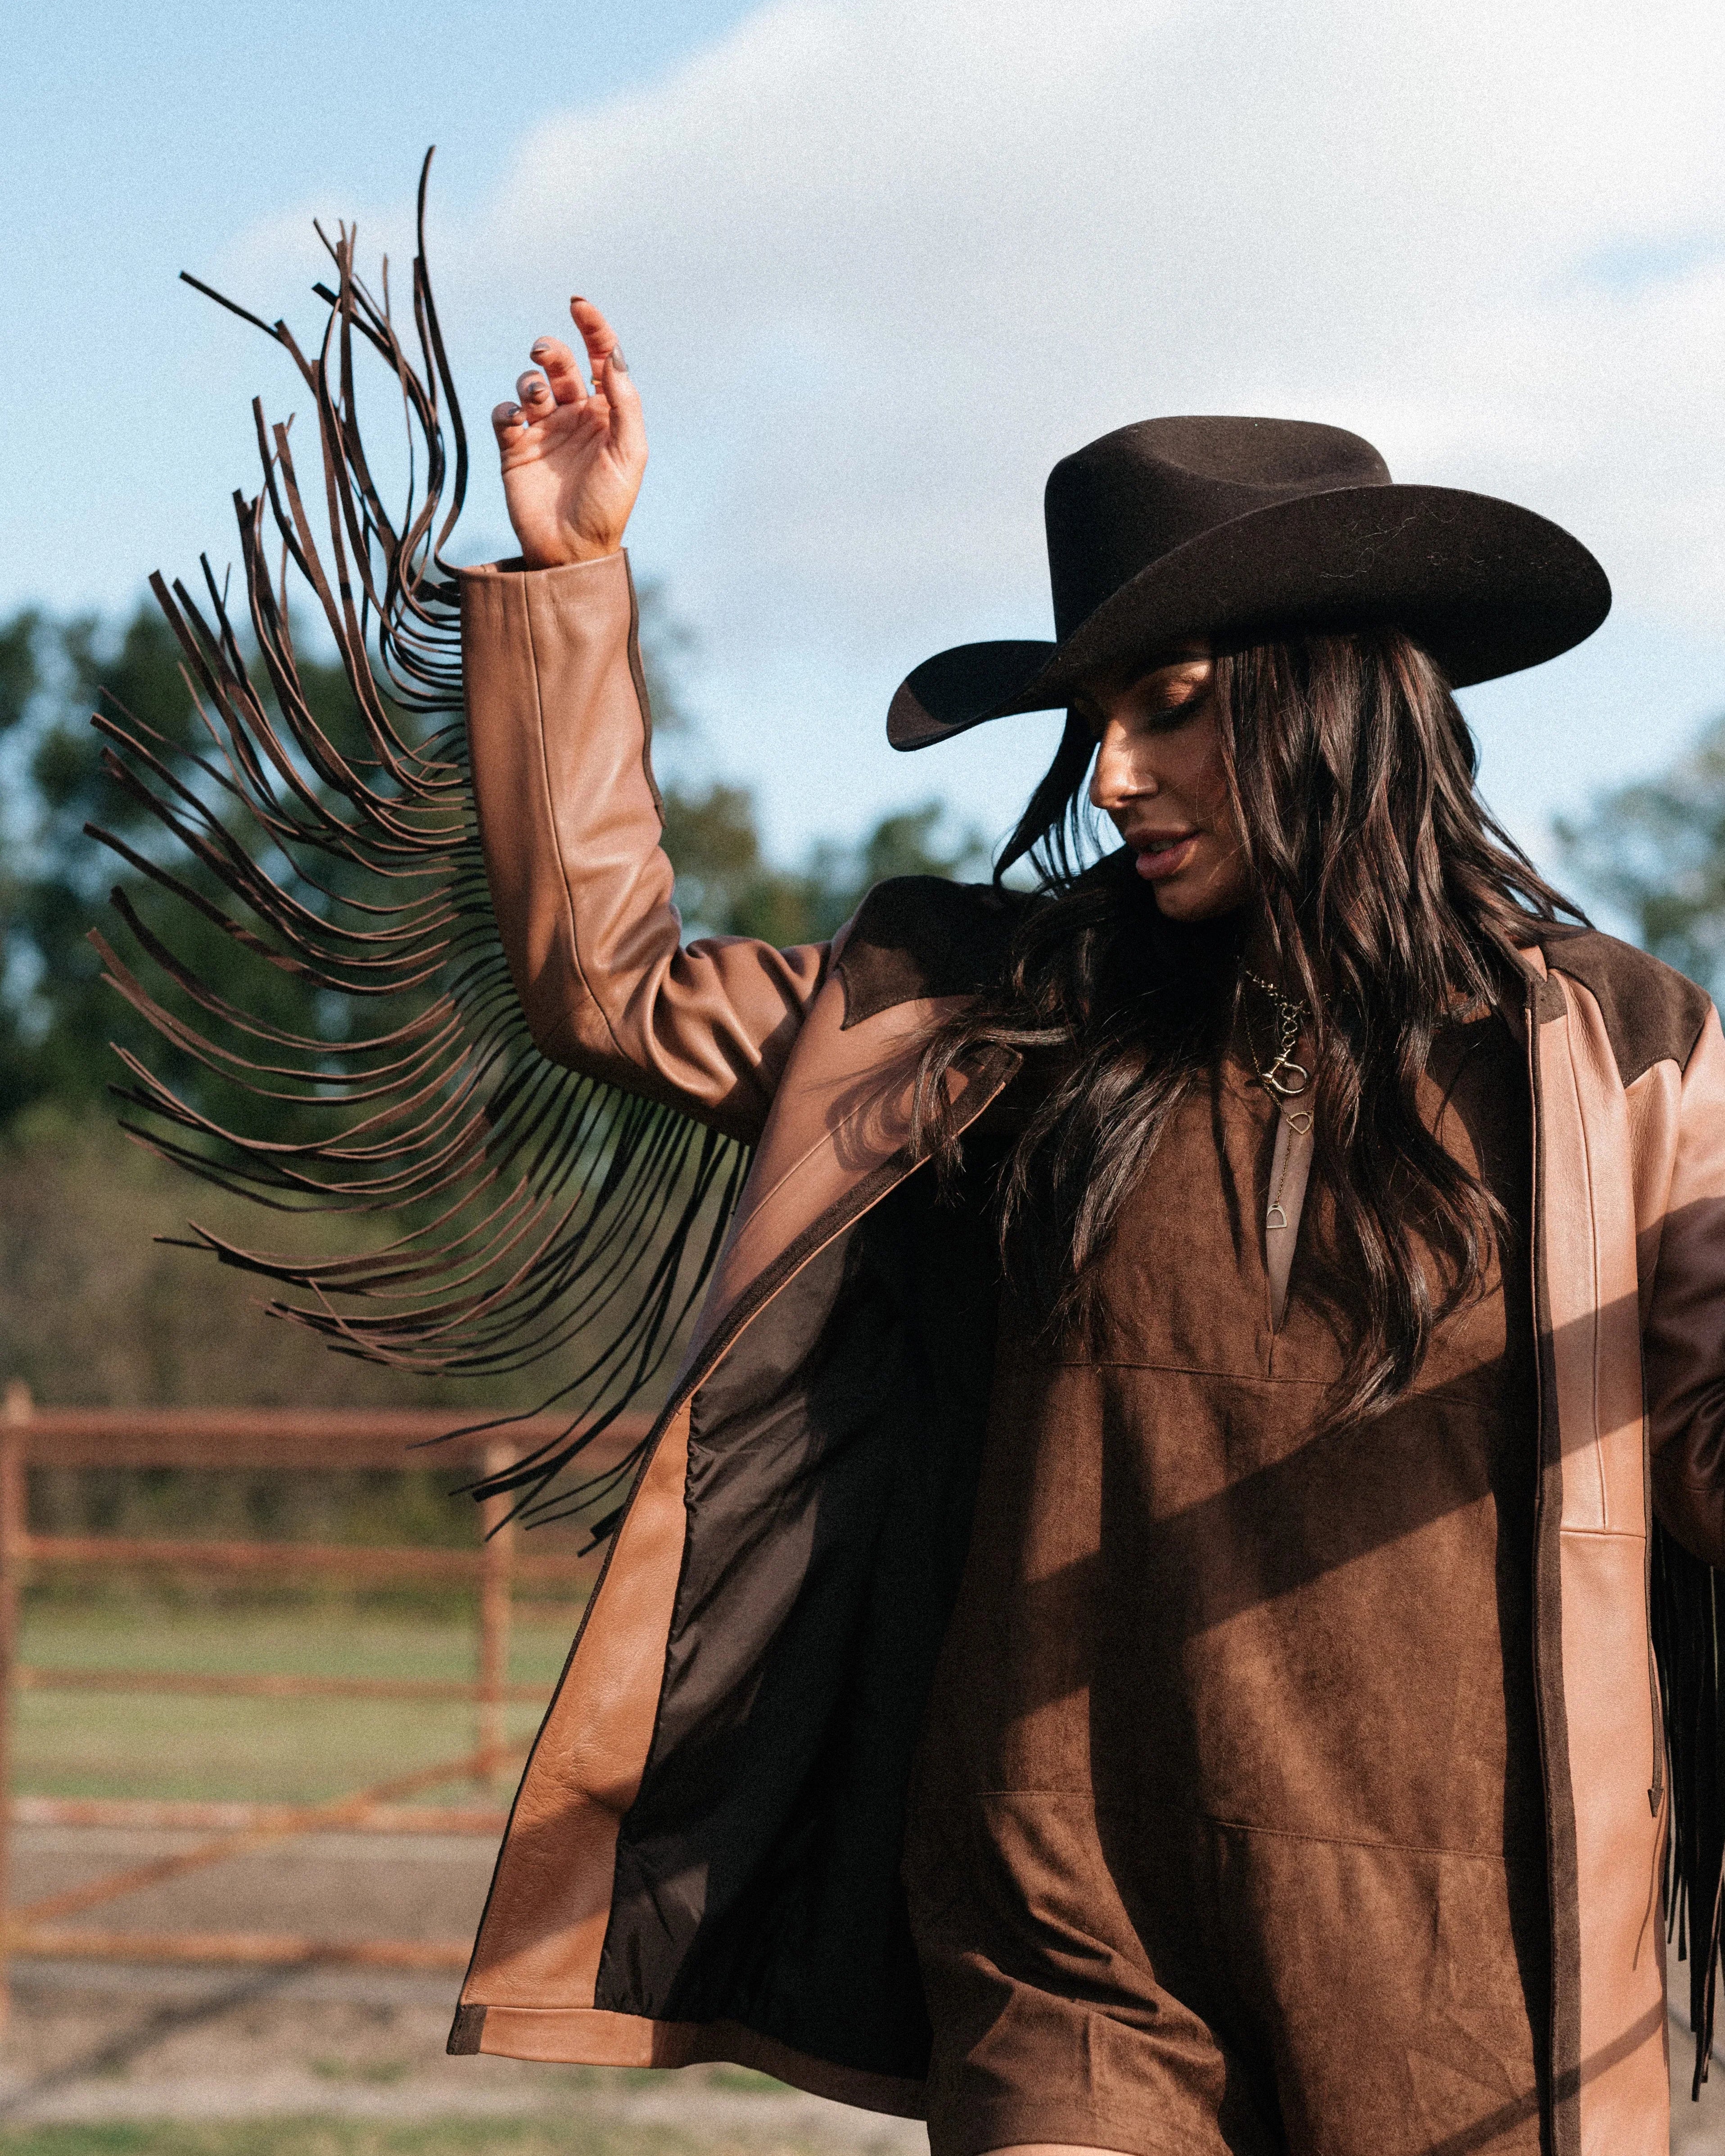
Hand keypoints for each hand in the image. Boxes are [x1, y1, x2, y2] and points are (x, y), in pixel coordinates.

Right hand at [491, 297, 645, 567]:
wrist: (571, 551)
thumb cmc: (607, 506)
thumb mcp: (629, 454)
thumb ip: (624, 404)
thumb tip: (615, 355)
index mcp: (607, 413)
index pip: (601, 358)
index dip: (593, 328)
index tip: (578, 305)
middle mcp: (575, 416)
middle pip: (561, 364)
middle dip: (551, 350)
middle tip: (543, 353)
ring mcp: (544, 430)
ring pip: (531, 383)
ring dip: (531, 381)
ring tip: (535, 401)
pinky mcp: (515, 448)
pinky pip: (504, 413)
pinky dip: (506, 410)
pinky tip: (515, 423)